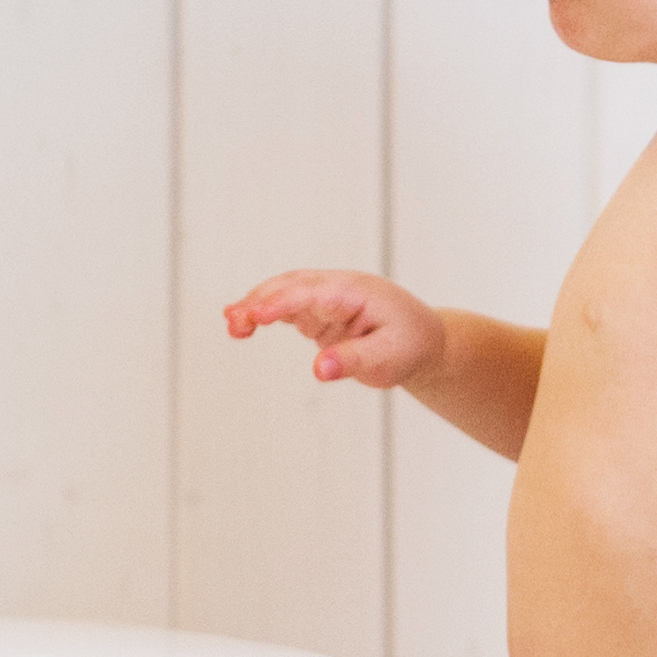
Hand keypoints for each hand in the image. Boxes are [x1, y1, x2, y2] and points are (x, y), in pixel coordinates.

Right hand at [222, 269, 444, 387]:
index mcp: (356, 291)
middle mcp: (336, 288)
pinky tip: (241, 324)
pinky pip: (285, 307)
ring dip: (255, 305)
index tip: (257, 316)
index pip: (311, 293)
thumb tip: (320, 370)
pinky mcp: (317, 313)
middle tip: (234, 323)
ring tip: (232, 326)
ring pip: (283, 293)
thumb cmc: (410, 345)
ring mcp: (325, 298)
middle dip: (260, 300)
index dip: (282, 303)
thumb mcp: (389, 358)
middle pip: (291, 286)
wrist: (424, 340)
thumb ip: (354, 361)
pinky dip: (262, 313)